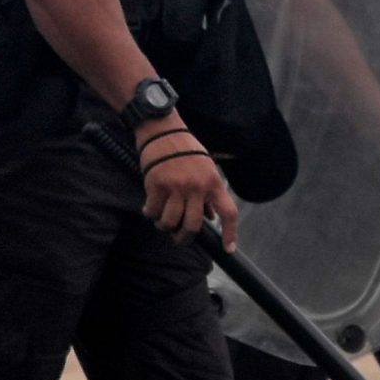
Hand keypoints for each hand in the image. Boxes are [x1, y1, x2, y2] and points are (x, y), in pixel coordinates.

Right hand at [139, 125, 238, 250]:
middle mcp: (197, 187)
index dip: (230, 233)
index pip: (228, 212)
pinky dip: (150, 213)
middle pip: (193, 225)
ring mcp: (176, 187)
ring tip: (162, 222)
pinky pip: (153, 210)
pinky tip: (149, 209)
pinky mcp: (157, 185)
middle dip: (184, 238)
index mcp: (213, 182)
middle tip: (179, 238)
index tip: (228, 249)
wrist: (162, 130)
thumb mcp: (205, 168)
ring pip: (171, 222)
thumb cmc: (185, 149)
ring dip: (164, 226)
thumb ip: (208, 193)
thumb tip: (211, 217)